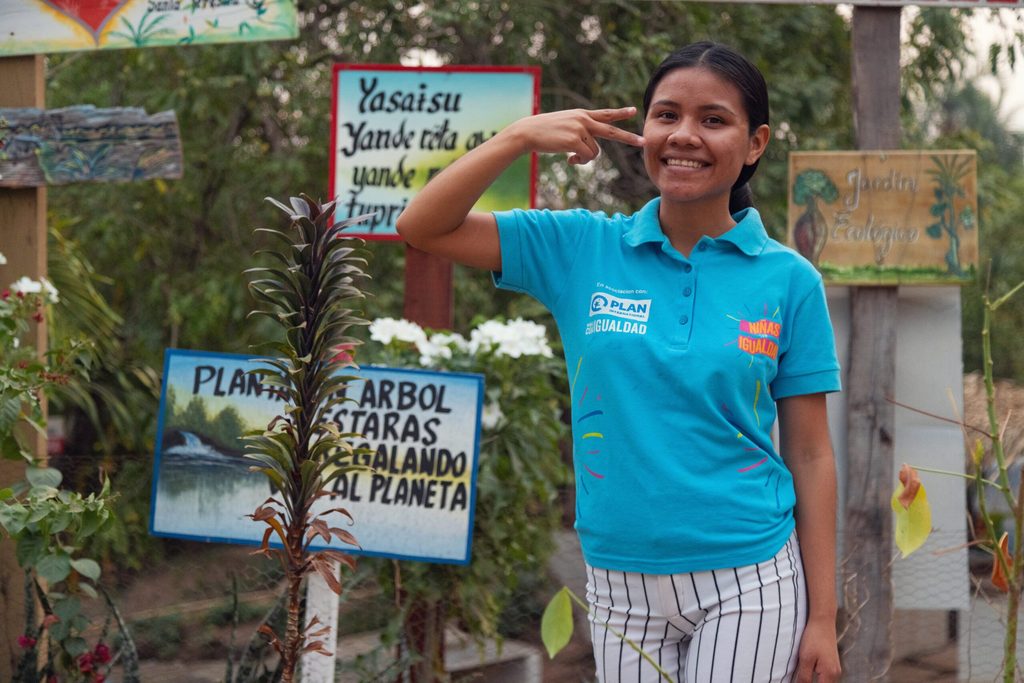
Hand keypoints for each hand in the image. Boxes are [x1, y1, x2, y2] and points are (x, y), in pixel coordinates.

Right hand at [502, 107, 644, 164]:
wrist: (527, 132)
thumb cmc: (543, 132)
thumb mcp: (564, 127)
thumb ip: (579, 134)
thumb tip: (589, 152)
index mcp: (581, 115)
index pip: (605, 113)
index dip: (620, 113)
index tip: (634, 111)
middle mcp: (583, 119)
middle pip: (611, 130)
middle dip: (628, 138)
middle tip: (643, 142)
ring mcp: (579, 129)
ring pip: (595, 151)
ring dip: (585, 158)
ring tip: (571, 157)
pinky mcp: (574, 140)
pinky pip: (586, 157)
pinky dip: (579, 162)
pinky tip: (568, 160)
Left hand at [795, 616, 840, 682]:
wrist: (822, 621)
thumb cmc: (813, 638)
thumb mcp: (805, 659)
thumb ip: (804, 677)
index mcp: (830, 675)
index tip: (800, 681)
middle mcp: (835, 674)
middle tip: (800, 678)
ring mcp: (835, 669)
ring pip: (824, 682)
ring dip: (814, 681)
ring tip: (802, 676)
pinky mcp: (832, 664)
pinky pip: (824, 677)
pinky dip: (817, 678)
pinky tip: (808, 673)